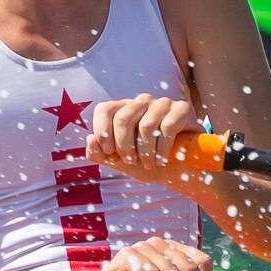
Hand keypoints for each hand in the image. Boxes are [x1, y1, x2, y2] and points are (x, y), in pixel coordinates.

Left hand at [84, 96, 205, 182]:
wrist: (181, 169)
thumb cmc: (147, 162)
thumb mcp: (121, 162)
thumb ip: (101, 154)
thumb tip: (89, 140)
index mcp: (123, 109)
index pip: (104, 109)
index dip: (102, 131)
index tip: (109, 153)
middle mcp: (141, 102)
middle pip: (123, 117)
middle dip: (124, 146)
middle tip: (130, 162)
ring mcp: (162, 103)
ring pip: (146, 125)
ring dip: (145, 152)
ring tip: (149, 164)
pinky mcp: (181, 109)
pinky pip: (167, 127)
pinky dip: (163, 149)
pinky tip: (163, 160)